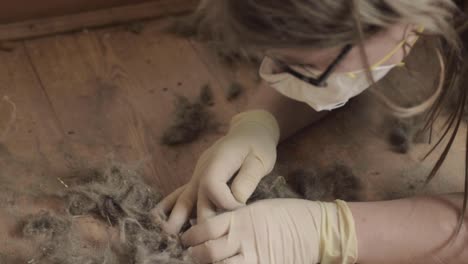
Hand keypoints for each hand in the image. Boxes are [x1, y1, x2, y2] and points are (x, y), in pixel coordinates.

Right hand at [155, 110, 279, 233]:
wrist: (249, 129)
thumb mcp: (260, 160)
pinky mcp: (197, 178)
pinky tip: (159, 217)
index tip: (240, 209)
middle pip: (197, 197)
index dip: (224, 202)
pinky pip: (182, 193)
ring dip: (176, 216)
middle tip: (206, 241)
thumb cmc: (257, 144)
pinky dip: (171, 205)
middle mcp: (203, 168)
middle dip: (201, 220)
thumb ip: (247, 180)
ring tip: (168, 233)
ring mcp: (197, 173)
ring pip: (184, 196)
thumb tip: (236, 202)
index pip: (213, 185)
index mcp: (220, 160)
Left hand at [181, 199, 357, 263]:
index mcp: (240, 219)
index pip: (204, 228)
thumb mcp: (257, 208)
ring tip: (204, 262)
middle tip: (190, 255)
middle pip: (207, 252)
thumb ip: (235, 218)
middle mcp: (243, 239)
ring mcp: (254, 258)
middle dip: (194, 255)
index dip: (190, 235)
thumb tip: (216, 226)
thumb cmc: (288, 213)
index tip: (186, 238)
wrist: (316, 230)